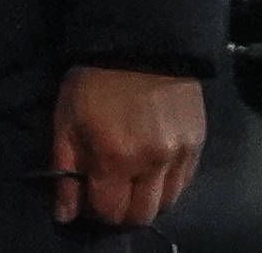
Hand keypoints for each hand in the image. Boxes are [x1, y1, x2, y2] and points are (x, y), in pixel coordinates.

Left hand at [50, 65, 204, 227]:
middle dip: (121, 211)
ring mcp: (179, 155)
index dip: (95, 209)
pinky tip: (150, 167)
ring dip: (146, 200)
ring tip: (129, 179)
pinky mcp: (197, 145)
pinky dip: (166, 185)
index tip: (88, 196)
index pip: (108, 210)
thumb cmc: (92, 81)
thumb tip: (64, 214)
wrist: (137, 45)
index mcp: (113, 156)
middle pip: (141, 215)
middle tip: (109, 191)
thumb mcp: (65, 120)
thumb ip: (64, 170)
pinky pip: (184, 183)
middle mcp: (151, 162)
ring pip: (166, 204)